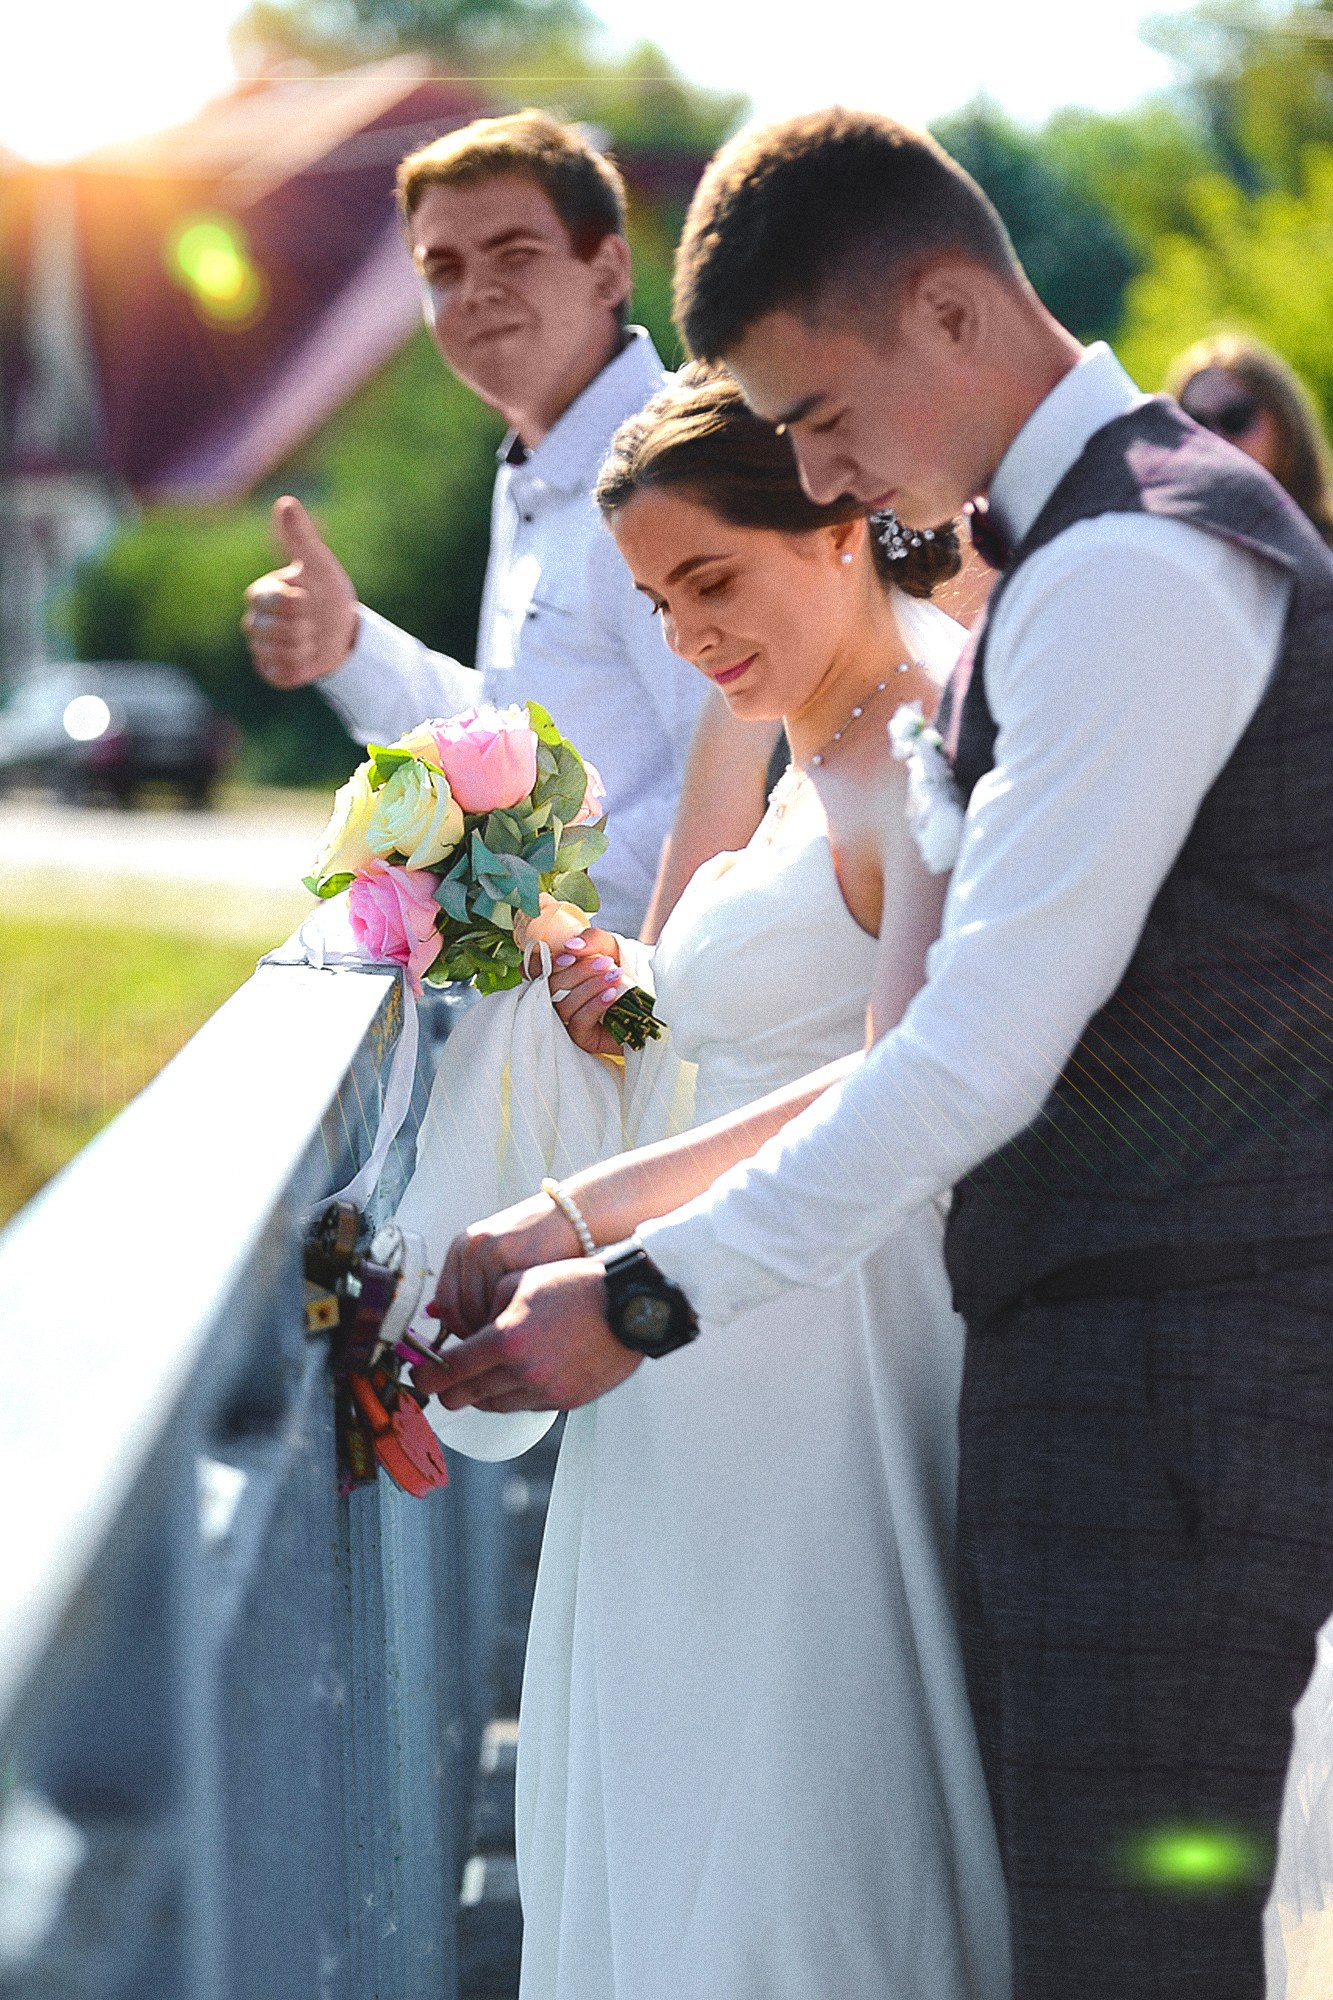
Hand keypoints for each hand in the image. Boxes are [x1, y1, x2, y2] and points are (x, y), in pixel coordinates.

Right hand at [242, 496, 358, 686]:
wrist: (342, 631)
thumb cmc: (327, 593)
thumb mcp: (318, 564)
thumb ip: (300, 537)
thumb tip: (286, 502)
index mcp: (261, 592)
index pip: (271, 600)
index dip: (296, 603)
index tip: (309, 599)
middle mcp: (255, 621)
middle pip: (274, 631)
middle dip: (303, 628)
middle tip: (313, 622)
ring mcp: (261, 647)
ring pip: (279, 653)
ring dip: (305, 648)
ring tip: (311, 639)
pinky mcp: (270, 671)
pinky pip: (282, 675)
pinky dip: (301, 668)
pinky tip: (308, 657)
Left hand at [415, 1260, 639, 1410]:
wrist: (630, 1305)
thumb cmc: (575, 1285)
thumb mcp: (517, 1282)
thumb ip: (484, 1311)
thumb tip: (463, 1333)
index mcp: (505, 1339)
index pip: (450, 1371)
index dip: (426, 1377)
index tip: (419, 1377)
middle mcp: (522, 1372)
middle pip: (466, 1397)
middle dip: (450, 1390)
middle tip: (445, 1380)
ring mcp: (545, 1391)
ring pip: (494, 1406)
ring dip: (483, 1392)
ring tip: (488, 1372)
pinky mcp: (565, 1402)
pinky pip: (525, 1406)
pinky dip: (515, 1394)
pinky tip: (522, 1373)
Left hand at [431, 1190, 582, 1334]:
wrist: (571, 1218)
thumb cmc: (541, 1247)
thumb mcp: (500, 1265)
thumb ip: (470, 1289)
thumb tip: (433, 1314)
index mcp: (461, 1249)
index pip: (445, 1303)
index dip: (458, 1329)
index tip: (477, 1345)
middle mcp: (467, 1247)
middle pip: (456, 1307)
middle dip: (474, 1332)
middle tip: (496, 1346)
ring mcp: (482, 1248)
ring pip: (475, 1308)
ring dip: (492, 1327)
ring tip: (512, 1335)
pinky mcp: (501, 1250)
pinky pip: (496, 1298)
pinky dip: (507, 1316)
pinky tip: (524, 1320)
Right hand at [545, 926, 625, 1055]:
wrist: (653, 998)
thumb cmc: (627, 971)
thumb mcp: (610, 947)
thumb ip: (592, 940)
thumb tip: (571, 945)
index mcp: (557, 975)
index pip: (533, 970)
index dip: (541, 963)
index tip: (568, 956)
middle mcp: (557, 998)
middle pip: (550, 987)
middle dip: (578, 972)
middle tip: (606, 962)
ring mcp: (567, 1020)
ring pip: (563, 1005)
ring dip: (590, 987)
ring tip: (615, 976)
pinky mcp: (582, 1038)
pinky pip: (578, 1023)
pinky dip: (595, 1005)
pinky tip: (612, 995)